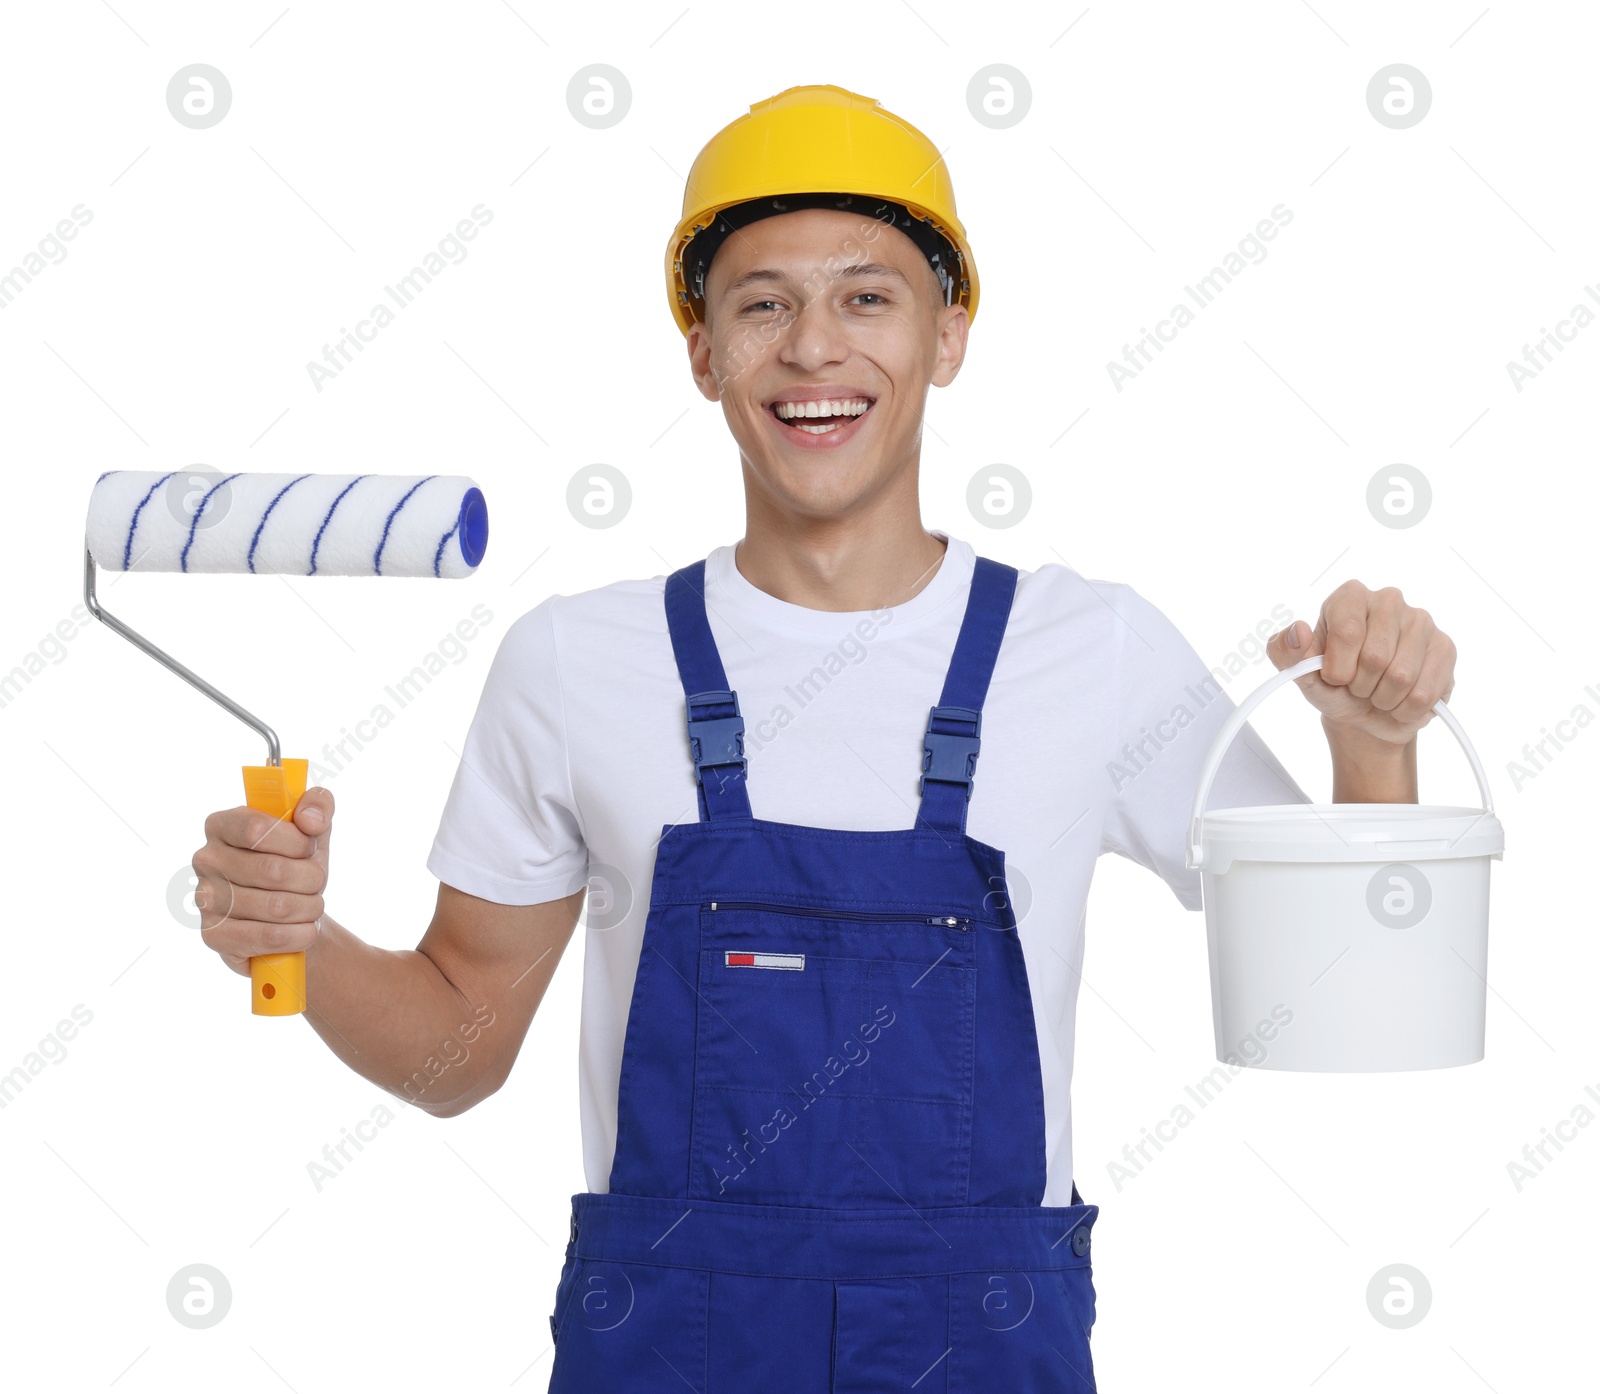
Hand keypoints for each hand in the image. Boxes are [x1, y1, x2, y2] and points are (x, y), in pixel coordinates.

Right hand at [192, 788, 333, 975]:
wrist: (293, 915)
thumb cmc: (298, 864)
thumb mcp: (314, 828)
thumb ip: (318, 805)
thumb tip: (311, 819)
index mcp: (222, 824)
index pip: (258, 829)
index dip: (296, 843)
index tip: (309, 849)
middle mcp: (205, 860)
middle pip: (273, 870)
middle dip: (312, 879)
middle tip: (316, 883)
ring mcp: (205, 900)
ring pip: (277, 906)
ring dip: (310, 908)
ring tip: (310, 906)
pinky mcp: (214, 935)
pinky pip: (270, 937)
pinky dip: (300, 935)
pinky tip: (302, 930)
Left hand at [1266, 581, 1455, 744]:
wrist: (1365, 713)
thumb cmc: (1333, 685)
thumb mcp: (1299, 673)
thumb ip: (1285, 652)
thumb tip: (1298, 631)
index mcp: (1349, 597)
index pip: (1348, 631)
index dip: (1338, 667)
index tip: (1334, 677)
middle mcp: (1388, 600)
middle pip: (1377, 657)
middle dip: (1360, 686)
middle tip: (1357, 686)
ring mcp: (1421, 622)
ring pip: (1402, 677)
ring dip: (1382, 699)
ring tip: (1377, 692)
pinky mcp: (1445, 648)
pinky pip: (1425, 692)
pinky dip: (1405, 709)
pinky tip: (1400, 700)